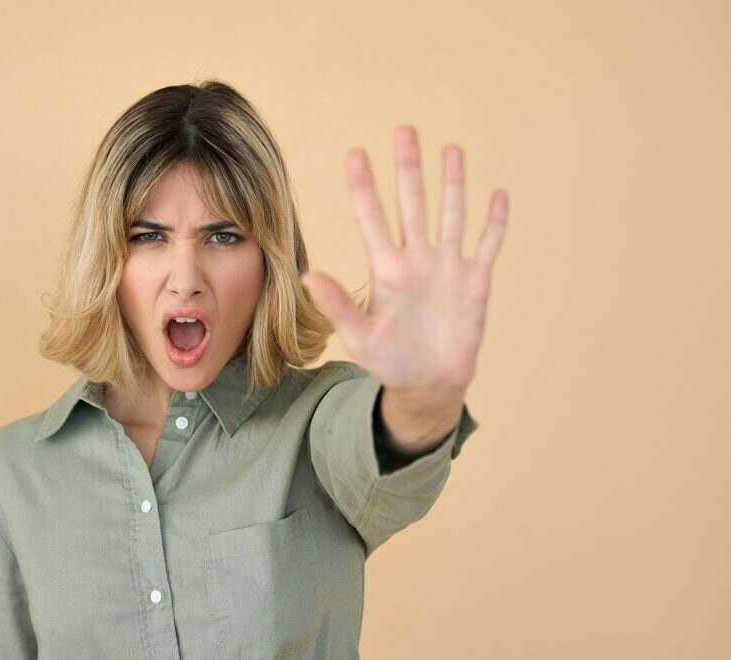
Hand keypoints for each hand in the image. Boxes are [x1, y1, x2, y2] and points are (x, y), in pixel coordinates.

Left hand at [301, 125, 507, 406]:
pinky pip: (487, 245)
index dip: (363, 186)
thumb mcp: (359, 337)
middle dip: (408, 168)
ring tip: (451, 149)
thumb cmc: (389, 361)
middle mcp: (416, 259)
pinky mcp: (475, 282)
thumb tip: (306, 276)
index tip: (355, 153)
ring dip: (452, 183)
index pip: (371, 217)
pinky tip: (498, 194)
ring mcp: (447, 267)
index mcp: (386, 269)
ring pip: (450, 214)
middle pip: (412, 203)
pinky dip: (494, 222)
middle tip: (404, 130)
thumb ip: (337, 304)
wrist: (428, 383)